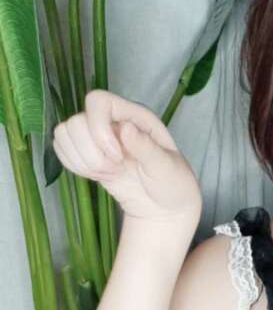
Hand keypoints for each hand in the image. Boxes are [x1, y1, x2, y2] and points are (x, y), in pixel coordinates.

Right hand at [52, 90, 201, 223]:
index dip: (98, 129)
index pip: (97, 101)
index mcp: (133, 116)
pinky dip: (74, 166)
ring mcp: (96, 138)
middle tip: (116, 170)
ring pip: (63, 135)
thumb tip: (125, 128)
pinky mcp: (87, 154)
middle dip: (91, 154)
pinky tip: (96, 176)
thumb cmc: (172, 183)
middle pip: (75, 122)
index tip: (116, 156)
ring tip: (108, 174)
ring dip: (82, 161)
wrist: (164, 208)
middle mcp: (112, 121)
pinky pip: (62, 151)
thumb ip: (147, 148)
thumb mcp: (167, 167)